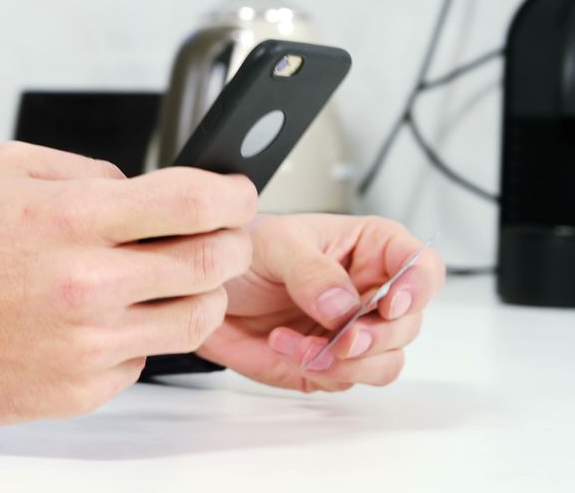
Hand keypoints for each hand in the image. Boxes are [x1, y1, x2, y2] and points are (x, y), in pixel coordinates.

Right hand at [0, 142, 256, 423]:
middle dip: (233, 243)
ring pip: (198, 317)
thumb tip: (148, 189)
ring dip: (202, 293)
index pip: (192, 201)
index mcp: (71, 219)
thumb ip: (89, 169)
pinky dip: (143, 335)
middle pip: (211, 261)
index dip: (233, 194)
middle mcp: (85, 282)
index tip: (238, 194)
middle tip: (224, 237)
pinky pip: (149, 357)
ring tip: (175, 279)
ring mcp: (88, 342)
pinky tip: (112, 319)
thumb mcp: (10, 170)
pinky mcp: (84, 387)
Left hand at [197, 214, 445, 392]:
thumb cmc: (244, 254)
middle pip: (408, 324)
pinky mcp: (330, 363)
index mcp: (368, 248)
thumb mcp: (274, 244)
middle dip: (377, 337)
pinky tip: (286, 346)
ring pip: (386, 362)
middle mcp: (368, 292)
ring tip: (305, 345)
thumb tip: (343, 304)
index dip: (418, 287)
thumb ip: (312, 270)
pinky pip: (346, 379)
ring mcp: (352, 331)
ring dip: (350, 362)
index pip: (421, 265)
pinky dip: (319, 370)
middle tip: (344, 337)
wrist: (203, 292)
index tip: (392, 304)